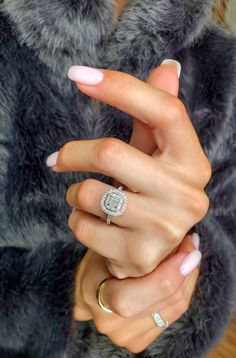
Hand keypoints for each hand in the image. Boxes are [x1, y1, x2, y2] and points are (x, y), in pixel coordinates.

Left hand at [46, 62, 211, 277]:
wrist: (153, 248)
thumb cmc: (150, 191)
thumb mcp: (157, 154)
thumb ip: (157, 114)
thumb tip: (167, 67)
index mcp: (192, 162)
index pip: (164, 111)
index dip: (121, 88)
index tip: (79, 76)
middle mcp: (185, 194)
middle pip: (111, 152)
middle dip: (73, 153)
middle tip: (58, 159)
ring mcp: (164, 227)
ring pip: (89, 193)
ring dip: (74, 192)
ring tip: (86, 198)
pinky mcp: (139, 254)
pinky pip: (82, 226)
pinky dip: (75, 219)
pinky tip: (93, 222)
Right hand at [73, 234, 200, 352]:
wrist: (87, 289)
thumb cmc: (97, 262)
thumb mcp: (108, 247)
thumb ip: (134, 245)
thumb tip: (173, 234)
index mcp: (95, 297)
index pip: (130, 297)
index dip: (165, 274)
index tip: (185, 244)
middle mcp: (110, 322)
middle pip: (162, 301)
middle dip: (184, 269)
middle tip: (191, 244)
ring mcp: (125, 336)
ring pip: (174, 307)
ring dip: (188, 277)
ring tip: (189, 254)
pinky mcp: (139, 340)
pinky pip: (174, 314)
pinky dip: (184, 290)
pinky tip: (184, 272)